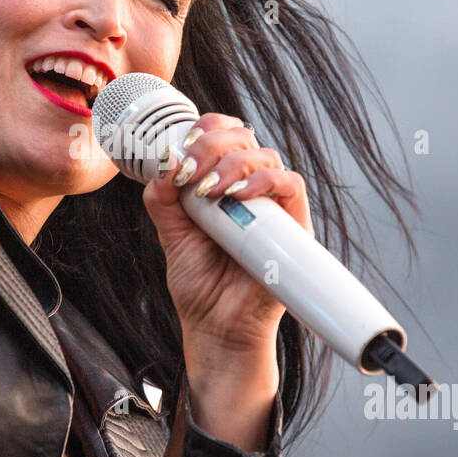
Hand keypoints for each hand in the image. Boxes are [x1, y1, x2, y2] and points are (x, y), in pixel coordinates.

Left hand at [141, 114, 313, 379]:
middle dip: (211, 145)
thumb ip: (163, 198)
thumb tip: (166, 160)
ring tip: (208, 191)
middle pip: (243, 139)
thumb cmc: (199, 282)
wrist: (216, 327)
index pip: (223, 135)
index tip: (181, 147)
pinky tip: (238, 196)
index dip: (205, 129)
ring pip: (266, 156)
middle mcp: (251, 189)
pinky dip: (265, 182)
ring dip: (232, 164)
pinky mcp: (294, 225)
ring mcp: (273, 206)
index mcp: (223, 183)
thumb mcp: (171, 232)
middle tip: (189, 170)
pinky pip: (291, 186)